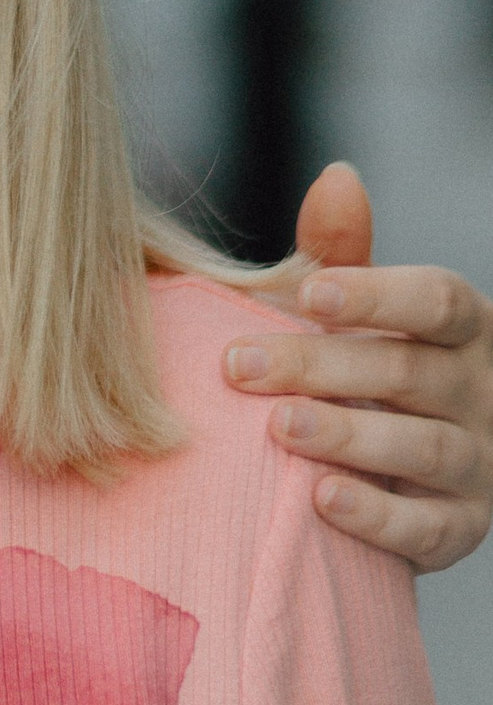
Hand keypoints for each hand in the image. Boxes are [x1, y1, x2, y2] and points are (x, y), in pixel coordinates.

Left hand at [224, 159, 492, 568]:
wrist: (398, 474)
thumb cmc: (368, 370)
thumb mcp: (359, 311)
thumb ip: (345, 253)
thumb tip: (336, 177)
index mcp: (464, 328)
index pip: (438, 300)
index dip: (377, 294)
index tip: (306, 293)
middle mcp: (481, 392)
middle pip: (409, 372)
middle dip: (319, 366)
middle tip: (236, 366)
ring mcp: (479, 464)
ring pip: (423, 447)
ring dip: (350, 435)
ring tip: (279, 426)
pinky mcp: (461, 528)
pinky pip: (427, 528)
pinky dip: (377, 515)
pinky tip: (321, 498)